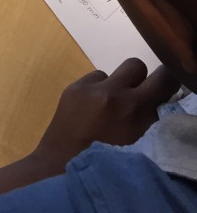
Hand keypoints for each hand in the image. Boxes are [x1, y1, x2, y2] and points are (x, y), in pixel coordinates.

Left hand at [31, 58, 178, 174]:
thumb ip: (149, 118)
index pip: (162, 79)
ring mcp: (91, 88)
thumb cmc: (109, 160)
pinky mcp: (73, 87)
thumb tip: (155, 101)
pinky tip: (88, 109)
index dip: (164, 81)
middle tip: (132, 97)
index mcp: (136, 110)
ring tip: (105, 109)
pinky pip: (92, 79)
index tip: (160, 89)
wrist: (66, 165)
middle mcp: (114, 93)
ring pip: (111, 73)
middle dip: (137, 79)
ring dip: (113, 87)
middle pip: (136, 65)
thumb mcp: (139, 142)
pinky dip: (95, 90)